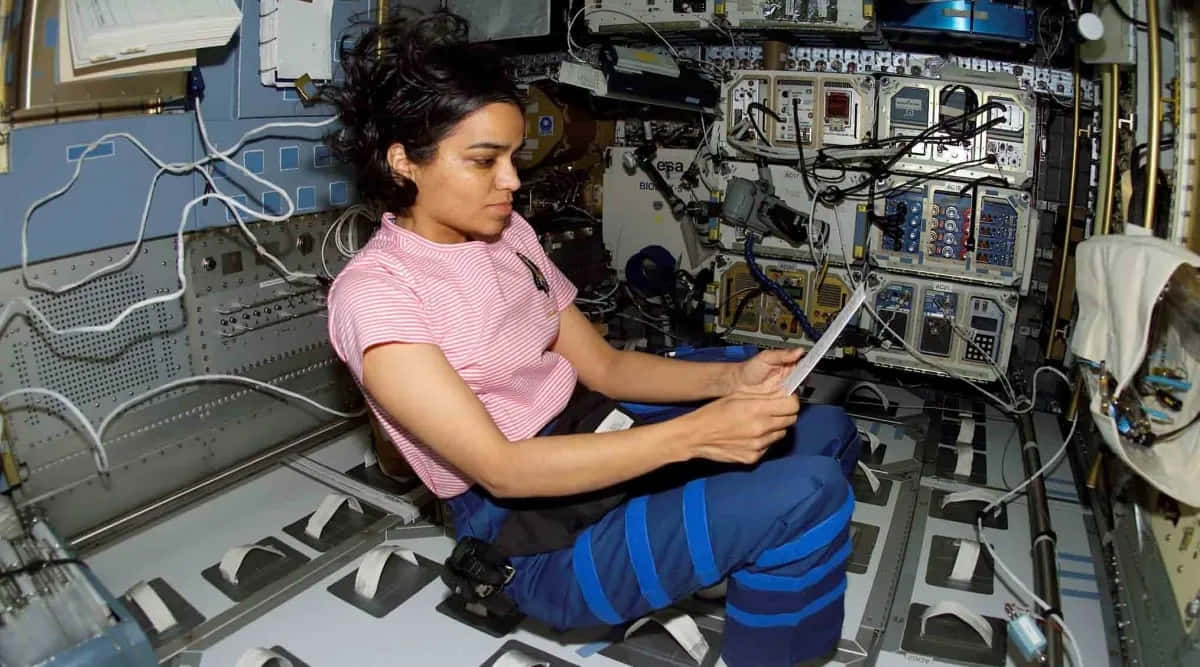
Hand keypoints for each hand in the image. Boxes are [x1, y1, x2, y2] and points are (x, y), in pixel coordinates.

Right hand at [683, 391, 800, 464]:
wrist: (696, 436)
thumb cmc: (713, 414)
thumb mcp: (737, 396)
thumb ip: (762, 396)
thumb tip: (782, 394)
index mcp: (756, 409)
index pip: (792, 405)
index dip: (790, 401)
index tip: (786, 400)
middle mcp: (760, 428)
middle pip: (790, 420)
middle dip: (784, 414)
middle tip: (773, 411)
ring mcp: (758, 445)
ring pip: (781, 434)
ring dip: (774, 428)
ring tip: (758, 423)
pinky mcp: (753, 457)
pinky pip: (768, 447)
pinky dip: (763, 441)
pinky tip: (750, 436)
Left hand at [725, 348, 805, 394]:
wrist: (737, 384)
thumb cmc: (749, 369)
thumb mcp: (765, 357)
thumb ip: (782, 354)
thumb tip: (799, 351)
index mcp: (788, 364)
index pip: (804, 364)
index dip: (809, 365)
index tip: (812, 364)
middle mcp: (790, 378)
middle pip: (803, 381)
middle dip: (800, 381)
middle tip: (792, 379)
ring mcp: (785, 391)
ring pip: (797, 393)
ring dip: (792, 392)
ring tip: (781, 389)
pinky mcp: (780, 402)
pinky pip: (788, 403)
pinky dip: (785, 402)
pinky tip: (778, 398)